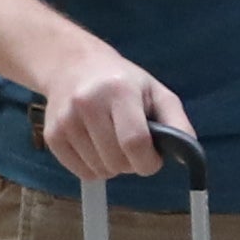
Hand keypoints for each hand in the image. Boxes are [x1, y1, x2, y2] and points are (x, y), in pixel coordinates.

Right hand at [33, 46, 191, 184]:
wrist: (72, 66)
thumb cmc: (122, 82)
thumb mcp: (156, 92)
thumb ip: (176, 122)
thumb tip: (188, 155)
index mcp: (119, 91)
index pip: (134, 142)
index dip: (148, 161)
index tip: (152, 160)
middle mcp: (88, 104)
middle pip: (117, 161)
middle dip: (132, 164)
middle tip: (133, 148)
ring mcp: (66, 120)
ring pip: (99, 170)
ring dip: (113, 166)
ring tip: (113, 143)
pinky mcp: (52, 135)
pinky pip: (81, 173)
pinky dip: (95, 169)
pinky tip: (96, 147)